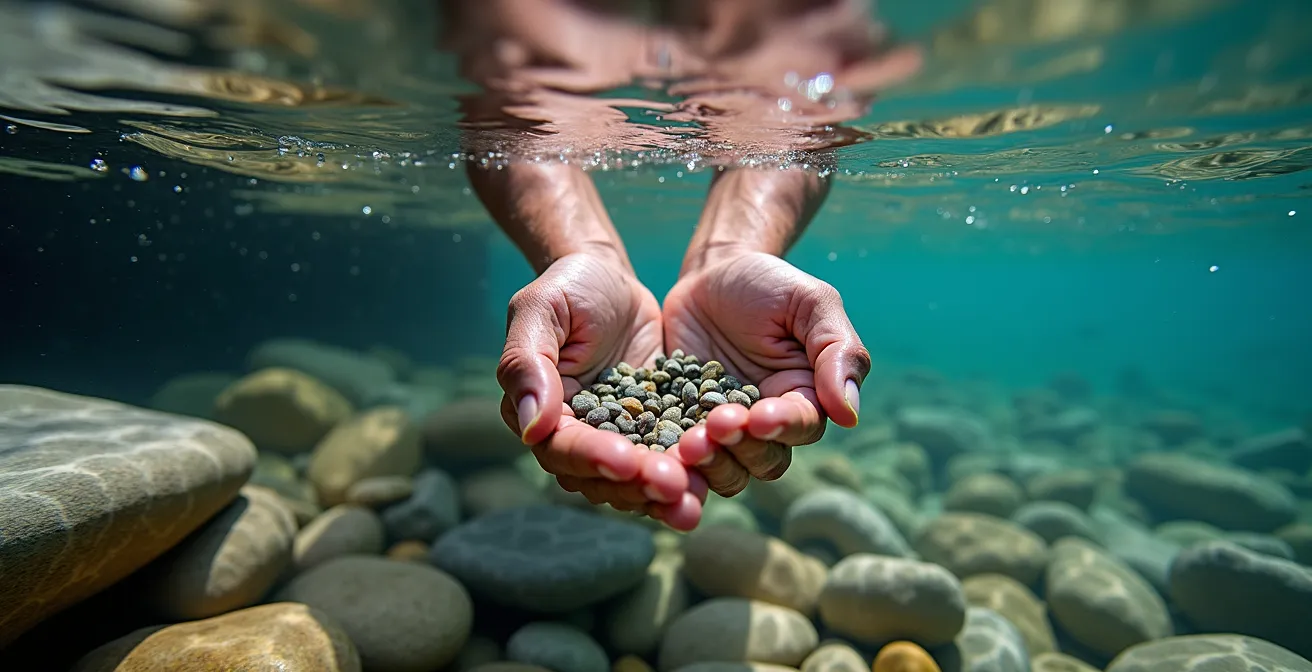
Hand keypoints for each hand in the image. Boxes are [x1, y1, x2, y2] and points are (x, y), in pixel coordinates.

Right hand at [496, 252, 706, 528]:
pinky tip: (713, 476)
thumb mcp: (541, 310)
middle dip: (636, 486)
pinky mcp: (655, 430)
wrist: (614, 281)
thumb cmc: (569, 288)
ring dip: (663, 494)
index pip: (562, 448)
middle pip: (601, 479)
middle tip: (673, 486)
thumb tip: (532, 429)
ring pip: (636, 481)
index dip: (592, 458)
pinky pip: (670, 458)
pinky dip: (690, 472)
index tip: (625, 461)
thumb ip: (527, 364)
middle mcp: (577, 437)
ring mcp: (619, 437)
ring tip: (693, 500)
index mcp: (543, 413)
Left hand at [662, 251, 869, 496]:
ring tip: (688, 442)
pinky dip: (672, 459)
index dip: (783, 427)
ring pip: (725, 470)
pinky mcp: (681, 422)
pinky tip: (658, 449)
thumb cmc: (768, 283)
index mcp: (804, 396)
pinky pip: (680, 454)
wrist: (709, 274)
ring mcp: (722, 427)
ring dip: (710, 463)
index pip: (802, 426)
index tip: (759, 416)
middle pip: (764, 461)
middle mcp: (766, 422)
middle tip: (715, 425)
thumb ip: (836, 350)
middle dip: (742, 448)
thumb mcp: (810, 301)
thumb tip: (849, 413)